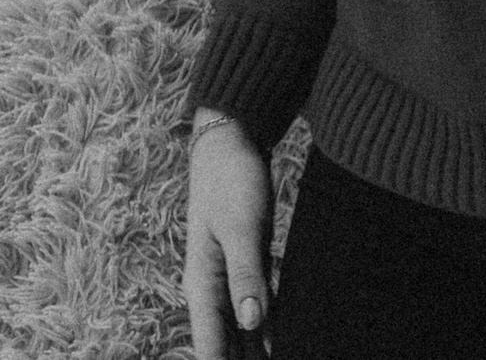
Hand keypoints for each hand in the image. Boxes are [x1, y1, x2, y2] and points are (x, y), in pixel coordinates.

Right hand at [184, 113, 270, 359]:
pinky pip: (258, 307)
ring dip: (256, 350)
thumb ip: (247, 274)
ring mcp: (230, 278)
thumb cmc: (232, 182)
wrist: (231, 146)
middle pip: (226, 343)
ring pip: (243, 329)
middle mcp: (213, 288)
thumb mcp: (242, 227)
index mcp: (202, 284)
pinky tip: (283, 342)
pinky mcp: (249, 265)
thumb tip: (252, 322)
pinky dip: (269, 326)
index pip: (211, 343)